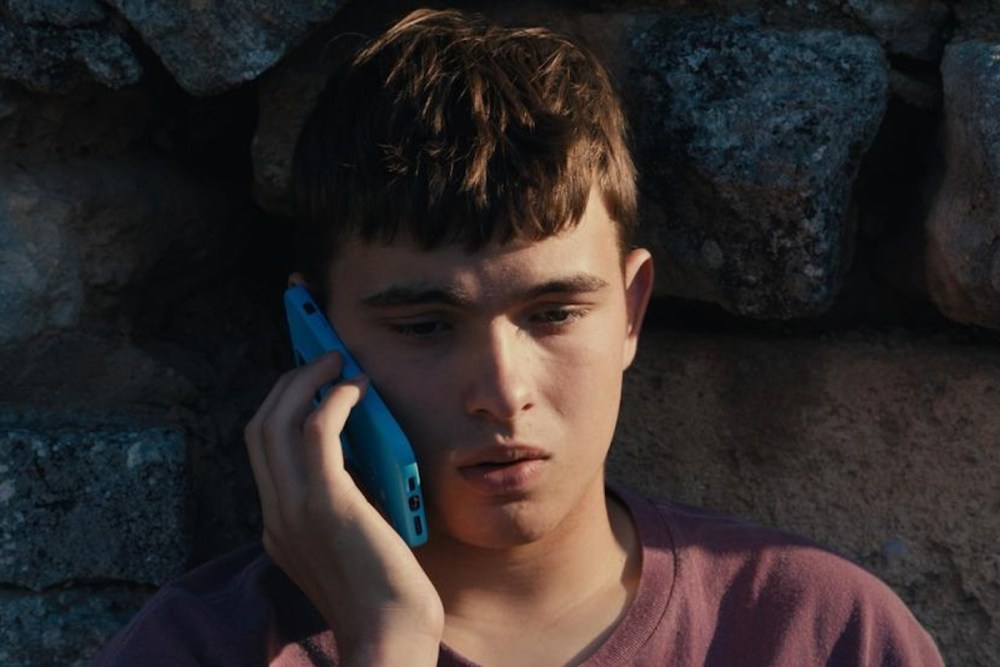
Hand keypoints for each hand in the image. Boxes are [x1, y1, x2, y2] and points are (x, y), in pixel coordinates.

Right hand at [245, 352, 443, 664]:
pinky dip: (334, 400)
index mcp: (277, 526)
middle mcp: (275, 514)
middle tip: (322, 361)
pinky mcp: (326, 504)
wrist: (389, 636)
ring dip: (307, 381)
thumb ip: (344, 502)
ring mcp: (294, 510)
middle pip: (259, 426)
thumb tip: (361, 453)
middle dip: (288, 384)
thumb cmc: (385, 593)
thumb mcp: (351, 541)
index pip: (262, 450)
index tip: (303, 382)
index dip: (280, 407)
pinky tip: (357, 389)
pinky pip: (317, 432)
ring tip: (337, 361)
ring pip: (277, 421)